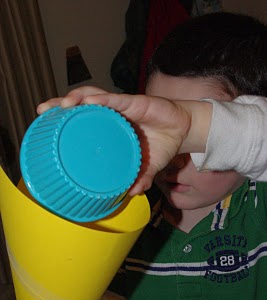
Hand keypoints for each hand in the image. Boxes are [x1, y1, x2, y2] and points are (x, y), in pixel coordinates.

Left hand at [37, 87, 210, 194]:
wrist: (182, 131)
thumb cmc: (160, 146)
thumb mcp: (147, 167)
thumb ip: (138, 178)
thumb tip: (129, 194)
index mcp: (109, 127)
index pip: (80, 119)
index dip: (61, 119)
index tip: (43, 123)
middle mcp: (111, 114)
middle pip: (81, 104)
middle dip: (60, 104)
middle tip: (42, 110)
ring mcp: (122, 106)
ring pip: (94, 96)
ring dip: (77, 98)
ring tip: (63, 105)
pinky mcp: (136, 102)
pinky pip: (117, 100)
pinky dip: (103, 100)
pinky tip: (90, 102)